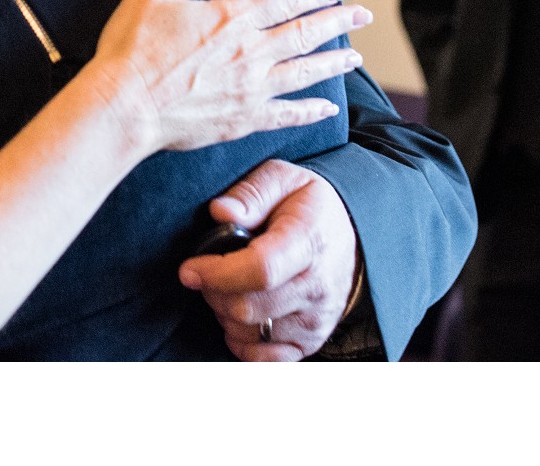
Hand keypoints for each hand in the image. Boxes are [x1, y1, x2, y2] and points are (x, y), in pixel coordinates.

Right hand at [90, 0, 364, 155]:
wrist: (123, 107)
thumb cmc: (132, 49)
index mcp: (231, 17)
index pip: (285, 0)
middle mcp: (250, 52)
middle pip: (305, 33)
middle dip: (338, 22)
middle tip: (364, 15)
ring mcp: (250, 89)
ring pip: (304, 72)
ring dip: (333, 62)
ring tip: (356, 57)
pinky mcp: (242, 121)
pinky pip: (287, 115)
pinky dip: (311, 111)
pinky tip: (328, 108)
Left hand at [179, 159, 357, 361]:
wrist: (349, 232)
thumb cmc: (308, 204)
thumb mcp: (282, 179)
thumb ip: (250, 194)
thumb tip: (219, 212)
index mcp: (309, 242)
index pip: (260, 270)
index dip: (217, 273)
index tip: (189, 269)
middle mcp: (316, 288)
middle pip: (249, 308)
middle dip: (214, 292)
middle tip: (206, 273)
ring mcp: (316, 320)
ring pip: (251, 335)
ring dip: (224, 316)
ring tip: (224, 289)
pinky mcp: (311, 341)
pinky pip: (266, 360)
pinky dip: (241, 343)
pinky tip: (237, 316)